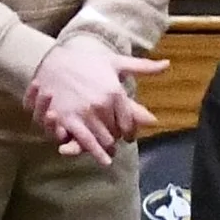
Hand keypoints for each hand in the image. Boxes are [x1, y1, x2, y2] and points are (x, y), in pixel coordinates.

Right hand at [25, 35, 163, 166]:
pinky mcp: (66, 119)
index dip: (130, 132)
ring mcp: (84, 113)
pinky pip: (84, 142)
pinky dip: (94, 152)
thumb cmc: (85, 61)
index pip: (129, 122)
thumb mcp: (114, 62)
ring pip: (102, 140)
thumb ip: (142, 67)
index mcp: (115, 92)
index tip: (129, 136)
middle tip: (116, 143)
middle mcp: (101, 104)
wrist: (52, 60)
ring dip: (106, 149)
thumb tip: (167, 64)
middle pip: (116, 133)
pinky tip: (101, 158)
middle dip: (116, 139)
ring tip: (109, 154)